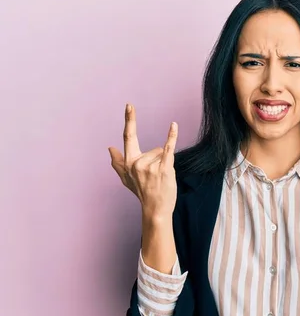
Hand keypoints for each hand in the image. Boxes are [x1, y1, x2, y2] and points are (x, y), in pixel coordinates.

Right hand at [108, 103, 178, 217]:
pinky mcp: (164, 168)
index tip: (130, 105)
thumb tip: (109, 148)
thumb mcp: (126, 179)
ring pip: (162, 154)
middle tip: (156, 178)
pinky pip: (168, 148)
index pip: (129, 137)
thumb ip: (117, 163)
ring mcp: (150, 166)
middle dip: (158, 160)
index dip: (130, 120)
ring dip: (165, 165)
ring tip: (161, 179)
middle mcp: (137, 163)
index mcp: (128, 163)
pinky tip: (173, 125)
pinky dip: (171, 136)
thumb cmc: (142, 193)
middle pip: (153, 150)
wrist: (156, 209)